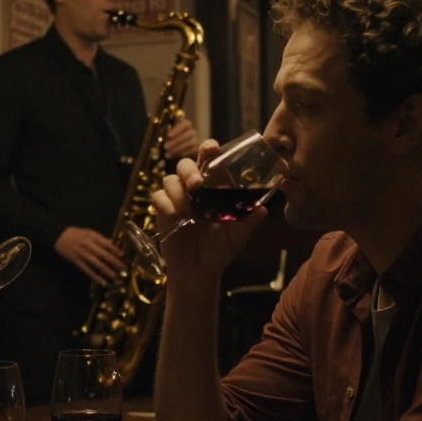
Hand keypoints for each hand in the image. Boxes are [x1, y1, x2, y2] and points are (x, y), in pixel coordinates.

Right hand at [54, 227, 124, 285]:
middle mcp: (88, 245)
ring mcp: (82, 254)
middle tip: (124, 269)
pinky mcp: (76, 262)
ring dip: (107, 272)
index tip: (124, 256)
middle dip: (115, 263)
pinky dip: (95, 277)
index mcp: (92, 236)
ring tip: (116, 278)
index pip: (107, 244)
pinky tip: (102, 282)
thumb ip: (100, 239)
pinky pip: (87, 270)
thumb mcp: (88, 232)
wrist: (58, 235)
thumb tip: (113, 246)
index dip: (116, 251)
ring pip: (97, 264)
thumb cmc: (75, 233)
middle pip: (104, 255)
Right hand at [151, 139, 268, 278]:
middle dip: (189, 170)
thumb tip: (263, 209)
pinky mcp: (162, 210)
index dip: (208, 150)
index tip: (212, 148)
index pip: (210, 161)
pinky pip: (158, 196)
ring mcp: (177, 199)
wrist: (198, 272)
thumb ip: (249, 223)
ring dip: (178, 191)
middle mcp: (194, 189)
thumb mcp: (237, 238)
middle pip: (185, 164)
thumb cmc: (219, 251)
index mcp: (214, 188)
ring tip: (187, 212)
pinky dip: (166, 204)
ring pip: (170, 179)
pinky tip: (176, 218)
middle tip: (196, 185)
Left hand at [162, 117, 198, 160]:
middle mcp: (191, 130)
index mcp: (184, 123)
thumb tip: (157, 139)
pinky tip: (173, 156)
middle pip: (187, 134)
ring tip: (167, 154)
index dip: (177, 129)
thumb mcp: (163, 135)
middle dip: (176, 141)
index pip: (184, 124)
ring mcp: (195, 139)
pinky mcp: (195, 149)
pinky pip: (191, 151)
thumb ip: (162, 134)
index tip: (168, 135)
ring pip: (190, 143)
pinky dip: (181, 154)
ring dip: (177, 149)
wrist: (175, 151)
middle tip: (165, 147)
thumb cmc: (165, 139)